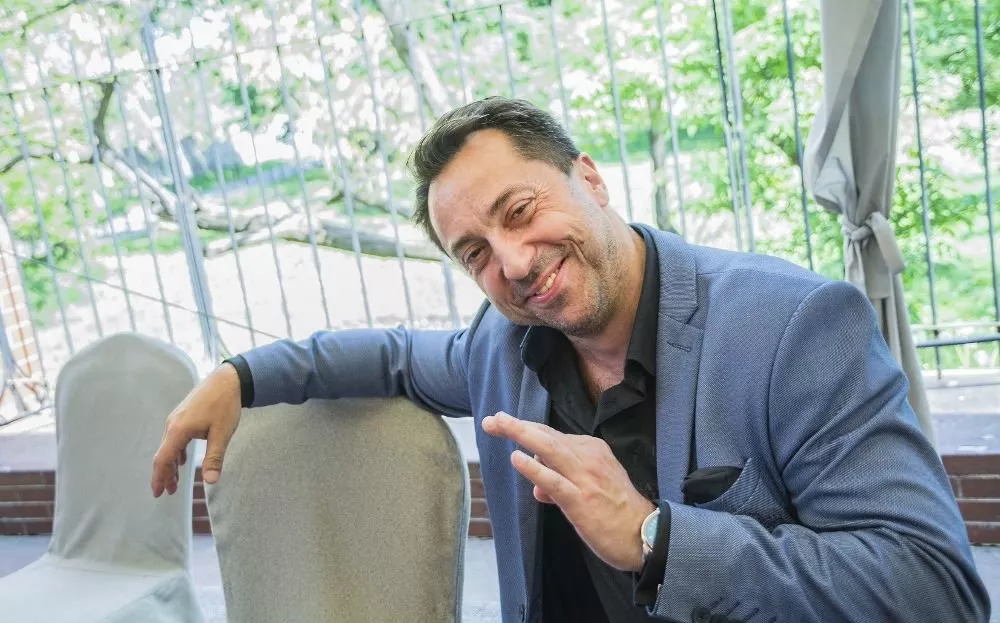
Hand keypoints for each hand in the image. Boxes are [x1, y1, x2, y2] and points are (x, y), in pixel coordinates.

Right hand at [151, 363, 242, 496]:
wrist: (227, 379)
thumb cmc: (224, 405)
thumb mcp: (222, 434)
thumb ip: (214, 458)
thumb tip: (210, 481)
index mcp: (178, 431)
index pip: (163, 460)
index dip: (159, 478)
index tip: (158, 493)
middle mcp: (172, 425)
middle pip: (163, 454)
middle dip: (164, 475)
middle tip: (168, 492)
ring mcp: (176, 418)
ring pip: (168, 446)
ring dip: (171, 464)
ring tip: (175, 481)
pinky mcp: (183, 415)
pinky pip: (174, 438)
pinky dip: (176, 452)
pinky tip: (183, 460)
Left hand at [482, 411, 654, 571]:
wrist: (644, 534)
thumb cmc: (616, 511)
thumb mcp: (589, 488)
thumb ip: (562, 482)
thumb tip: (538, 488)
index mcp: (592, 450)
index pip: (553, 435)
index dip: (527, 428)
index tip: (504, 422)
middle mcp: (588, 457)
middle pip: (547, 436)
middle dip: (517, 426)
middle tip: (491, 420)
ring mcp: (584, 478)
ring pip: (550, 449)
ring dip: (522, 434)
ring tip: (498, 425)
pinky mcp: (581, 500)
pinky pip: (554, 481)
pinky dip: (535, 468)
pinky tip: (517, 459)